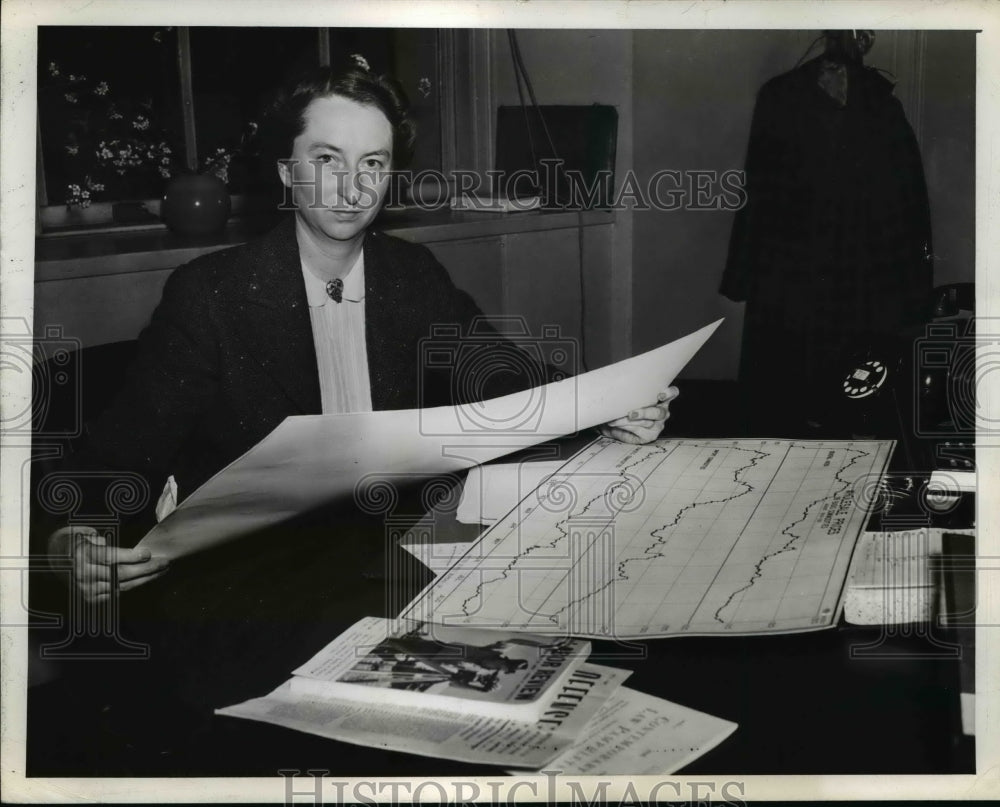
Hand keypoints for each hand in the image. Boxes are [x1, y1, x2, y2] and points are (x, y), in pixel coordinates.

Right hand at [47, 525, 170, 603]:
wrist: (59, 560)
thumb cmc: (81, 542)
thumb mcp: (88, 534)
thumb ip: (104, 542)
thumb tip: (124, 549)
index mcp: (83, 554)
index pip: (110, 557)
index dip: (131, 556)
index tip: (148, 553)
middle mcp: (84, 573)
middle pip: (120, 573)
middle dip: (146, 569)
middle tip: (164, 563)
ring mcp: (86, 588)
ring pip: (122, 585)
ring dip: (144, 579)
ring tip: (161, 570)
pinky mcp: (90, 598)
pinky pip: (116, 593)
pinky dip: (132, 585)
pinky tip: (146, 578)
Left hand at [599, 387, 678, 444]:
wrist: (614, 423)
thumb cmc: (625, 405)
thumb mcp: (628, 395)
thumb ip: (630, 389)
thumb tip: (618, 381)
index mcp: (661, 399)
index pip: (672, 393)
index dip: (669, 393)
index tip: (660, 396)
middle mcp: (662, 412)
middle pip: (659, 413)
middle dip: (644, 413)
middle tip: (631, 414)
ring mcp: (657, 425)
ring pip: (646, 423)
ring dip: (629, 421)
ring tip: (615, 420)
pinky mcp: (650, 436)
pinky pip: (638, 431)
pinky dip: (625, 427)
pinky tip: (616, 424)